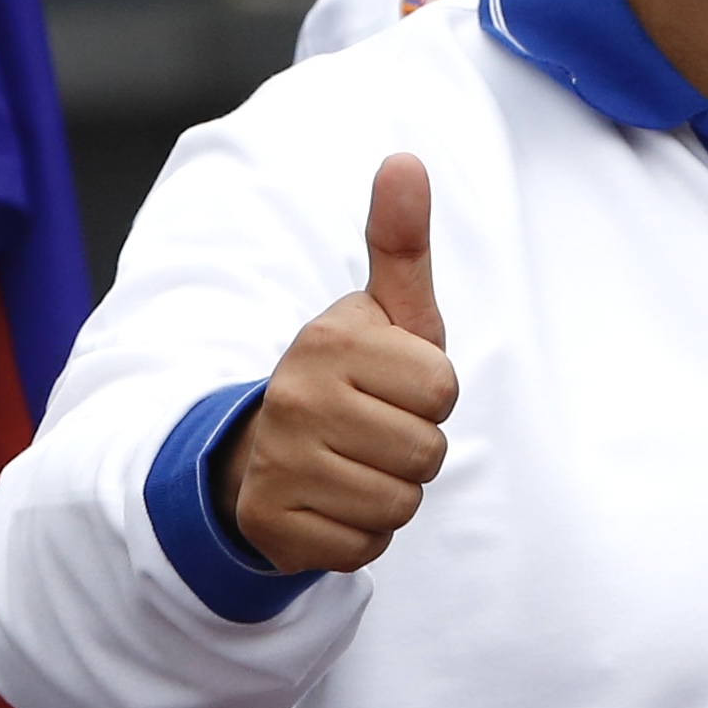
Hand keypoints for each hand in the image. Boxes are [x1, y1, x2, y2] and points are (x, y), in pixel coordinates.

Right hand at [220, 154, 458, 576]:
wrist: (264, 451)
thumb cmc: (352, 377)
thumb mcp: (385, 312)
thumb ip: (400, 241)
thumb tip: (405, 159)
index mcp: (330, 340)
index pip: (443, 388)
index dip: (432, 394)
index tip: (394, 385)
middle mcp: (296, 398)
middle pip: (428, 452)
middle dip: (415, 448)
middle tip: (372, 430)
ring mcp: (278, 464)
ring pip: (400, 504)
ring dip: (391, 493)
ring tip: (352, 464)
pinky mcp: (272, 525)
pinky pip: (365, 548)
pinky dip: (359, 534)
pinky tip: (330, 503)